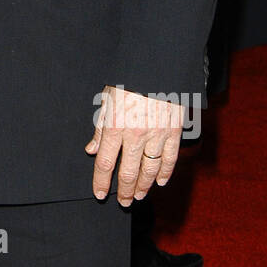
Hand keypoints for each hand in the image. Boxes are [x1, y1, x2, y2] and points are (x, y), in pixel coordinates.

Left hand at [85, 85, 183, 205]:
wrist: (158, 65)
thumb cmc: (128, 79)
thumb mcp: (107, 99)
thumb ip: (100, 127)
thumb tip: (91, 149)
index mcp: (115, 127)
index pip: (105, 163)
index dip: (101, 181)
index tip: (99, 193)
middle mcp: (136, 135)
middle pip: (127, 172)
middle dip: (123, 190)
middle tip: (121, 201)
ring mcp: (157, 135)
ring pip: (150, 170)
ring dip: (143, 186)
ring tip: (137, 196)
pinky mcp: (175, 131)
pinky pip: (170, 158)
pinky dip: (166, 172)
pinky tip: (161, 181)